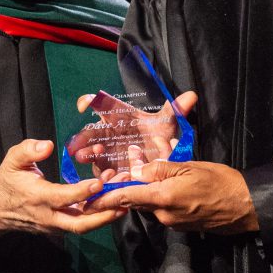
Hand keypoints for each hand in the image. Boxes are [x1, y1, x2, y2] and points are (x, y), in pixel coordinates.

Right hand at [0, 139, 123, 238]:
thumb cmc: (8, 180)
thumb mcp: (13, 160)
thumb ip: (28, 150)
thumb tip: (47, 145)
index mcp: (37, 198)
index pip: (62, 198)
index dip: (81, 192)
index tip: (99, 183)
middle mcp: (48, 216)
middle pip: (80, 224)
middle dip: (104, 215)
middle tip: (124, 201)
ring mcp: (55, 225)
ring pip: (83, 226)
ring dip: (105, 214)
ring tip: (125, 198)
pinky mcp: (60, 228)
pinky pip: (80, 223)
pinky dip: (97, 214)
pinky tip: (110, 199)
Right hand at [68, 90, 198, 177]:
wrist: (160, 159)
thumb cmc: (158, 136)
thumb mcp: (167, 124)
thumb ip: (176, 110)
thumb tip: (191, 96)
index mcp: (117, 116)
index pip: (99, 104)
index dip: (88, 101)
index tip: (83, 105)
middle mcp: (107, 133)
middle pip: (88, 132)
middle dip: (81, 138)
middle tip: (80, 144)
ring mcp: (106, 152)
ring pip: (90, 153)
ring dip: (89, 155)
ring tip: (93, 157)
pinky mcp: (109, 169)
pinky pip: (102, 173)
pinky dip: (104, 175)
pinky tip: (110, 176)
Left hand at [88, 158, 258, 233]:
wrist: (245, 207)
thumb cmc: (220, 182)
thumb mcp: (189, 166)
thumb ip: (160, 169)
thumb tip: (137, 172)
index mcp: (163, 197)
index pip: (127, 197)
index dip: (105, 198)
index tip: (86, 201)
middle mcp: (164, 214)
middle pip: (138, 198)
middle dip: (132, 182)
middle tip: (130, 161)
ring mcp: (173, 222)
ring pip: (152, 202)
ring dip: (150, 187)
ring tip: (160, 164)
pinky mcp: (182, 225)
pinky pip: (164, 208)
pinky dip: (163, 195)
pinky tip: (174, 180)